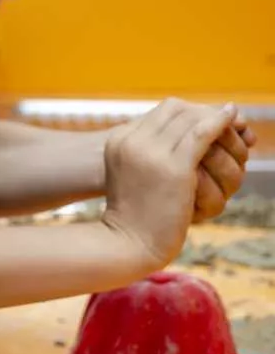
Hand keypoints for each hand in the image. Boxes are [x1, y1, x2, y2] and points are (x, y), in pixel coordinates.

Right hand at [102, 100, 242, 269]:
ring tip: (233, 120)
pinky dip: (219, 124)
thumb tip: (177, 141)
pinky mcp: (174, 167)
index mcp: (119, 140)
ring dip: (214, 118)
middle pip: (176, 110)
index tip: (207, 118)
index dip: (189, 111)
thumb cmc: (133, 215)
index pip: (161, 112)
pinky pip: (201, 134)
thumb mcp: (130, 173)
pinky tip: (231, 121)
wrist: (127, 243)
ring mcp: (152, 153)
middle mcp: (133, 141)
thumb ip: (146, 153)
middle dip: (202, 111)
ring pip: (190, 119)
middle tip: (225, 117)